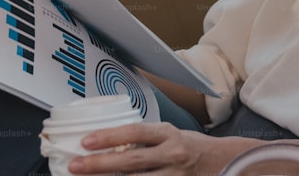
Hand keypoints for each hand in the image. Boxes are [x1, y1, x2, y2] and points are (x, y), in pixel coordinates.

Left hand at [68, 122, 241, 174]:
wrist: (224, 163)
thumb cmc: (192, 147)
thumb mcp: (171, 134)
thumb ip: (146, 138)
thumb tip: (109, 141)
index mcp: (169, 135)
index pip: (136, 131)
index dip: (110, 136)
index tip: (87, 141)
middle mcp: (173, 156)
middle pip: (131, 161)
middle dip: (99, 164)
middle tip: (75, 166)